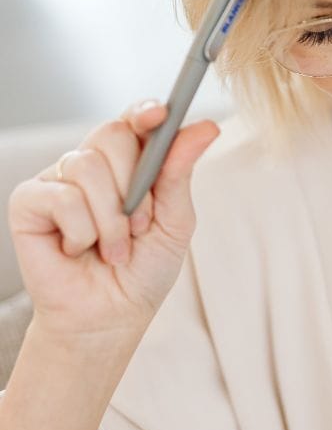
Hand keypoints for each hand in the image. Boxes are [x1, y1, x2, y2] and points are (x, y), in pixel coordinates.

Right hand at [7, 99, 218, 344]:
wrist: (109, 317)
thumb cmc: (143, 270)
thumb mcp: (174, 222)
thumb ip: (180, 174)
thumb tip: (204, 128)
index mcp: (129, 164)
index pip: (135, 121)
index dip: (145, 112)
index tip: (160, 115)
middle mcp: (92, 164)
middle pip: (112, 134)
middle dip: (135, 182)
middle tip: (140, 224)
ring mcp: (58, 180)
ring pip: (86, 166)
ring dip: (111, 219)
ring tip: (114, 250)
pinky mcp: (29, 202)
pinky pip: (62, 197)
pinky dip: (81, 231)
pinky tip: (78, 249)